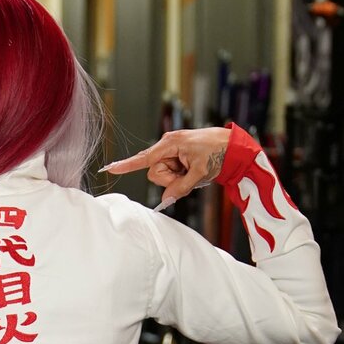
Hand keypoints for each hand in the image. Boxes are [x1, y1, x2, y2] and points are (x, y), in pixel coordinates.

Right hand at [100, 127, 232, 204]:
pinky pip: (171, 173)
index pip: (144, 158)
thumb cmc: (217, 152)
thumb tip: (167, 200)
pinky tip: (192, 172)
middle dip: (169, 180)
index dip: (127, 166)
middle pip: (155, 172)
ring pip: (163, 175)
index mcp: (170, 144)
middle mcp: (168, 146)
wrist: (233, 147)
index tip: (110, 169)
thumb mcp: (199, 172)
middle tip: (188, 176)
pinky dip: (180, 177)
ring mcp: (172, 152)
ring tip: (193, 172)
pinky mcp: (177, 157)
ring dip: (177, 179)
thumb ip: (181, 187)